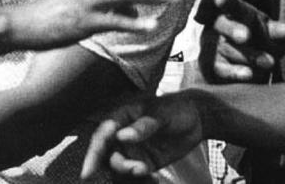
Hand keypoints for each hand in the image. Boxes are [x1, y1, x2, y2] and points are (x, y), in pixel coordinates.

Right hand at [81, 91, 203, 179]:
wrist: (196, 120)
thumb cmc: (176, 108)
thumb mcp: (162, 113)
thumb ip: (143, 125)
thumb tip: (122, 136)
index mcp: (122, 117)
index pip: (102, 136)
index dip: (93, 154)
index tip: (88, 173)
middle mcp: (122, 136)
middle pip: (108, 156)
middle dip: (118, 167)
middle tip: (137, 168)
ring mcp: (132, 151)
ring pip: (119, 169)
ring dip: (130, 175)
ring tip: (148, 173)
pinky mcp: (144, 164)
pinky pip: (135, 177)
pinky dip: (141, 181)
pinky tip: (155, 180)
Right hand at [207, 0, 284, 82]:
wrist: (245, 64)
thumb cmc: (260, 39)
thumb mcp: (270, 32)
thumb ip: (277, 31)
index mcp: (235, 12)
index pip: (231, 4)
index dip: (225, 0)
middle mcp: (220, 27)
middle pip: (224, 25)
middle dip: (234, 30)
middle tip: (246, 36)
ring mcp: (214, 46)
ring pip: (228, 49)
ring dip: (249, 56)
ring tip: (269, 62)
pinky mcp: (213, 66)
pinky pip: (222, 70)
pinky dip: (236, 72)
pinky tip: (249, 74)